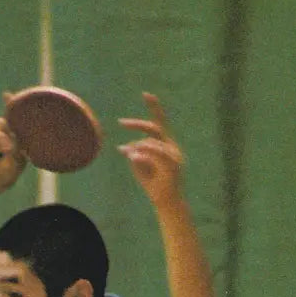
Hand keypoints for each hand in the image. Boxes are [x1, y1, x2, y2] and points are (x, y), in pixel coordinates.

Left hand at [118, 93, 184, 207]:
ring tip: (128, 155)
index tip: (145, 93)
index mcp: (166, 145)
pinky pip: (155, 153)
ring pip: (151, 142)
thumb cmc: (153, 186)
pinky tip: (133, 157)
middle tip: (120, 122)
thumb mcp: (139, 167)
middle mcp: (172, 147)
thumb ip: (134, 155)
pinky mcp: (173, 164)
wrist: (166, 203)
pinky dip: (143, 154)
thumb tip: (127, 146)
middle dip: (137, 124)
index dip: (155, 107)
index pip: (160, 123)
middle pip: (154, 128)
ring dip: (137, 147)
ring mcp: (174, 155)